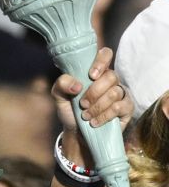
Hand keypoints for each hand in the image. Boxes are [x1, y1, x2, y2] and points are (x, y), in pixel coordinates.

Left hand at [52, 46, 132, 168]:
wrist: (76, 132)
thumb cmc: (70, 110)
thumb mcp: (59, 96)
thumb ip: (61, 84)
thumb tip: (77, 85)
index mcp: (95, 72)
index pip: (105, 54)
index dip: (101, 62)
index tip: (91, 75)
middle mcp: (110, 80)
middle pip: (111, 77)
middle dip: (93, 93)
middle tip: (82, 104)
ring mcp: (121, 93)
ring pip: (114, 93)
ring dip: (96, 107)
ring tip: (85, 116)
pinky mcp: (127, 108)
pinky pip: (119, 107)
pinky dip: (104, 116)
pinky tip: (94, 122)